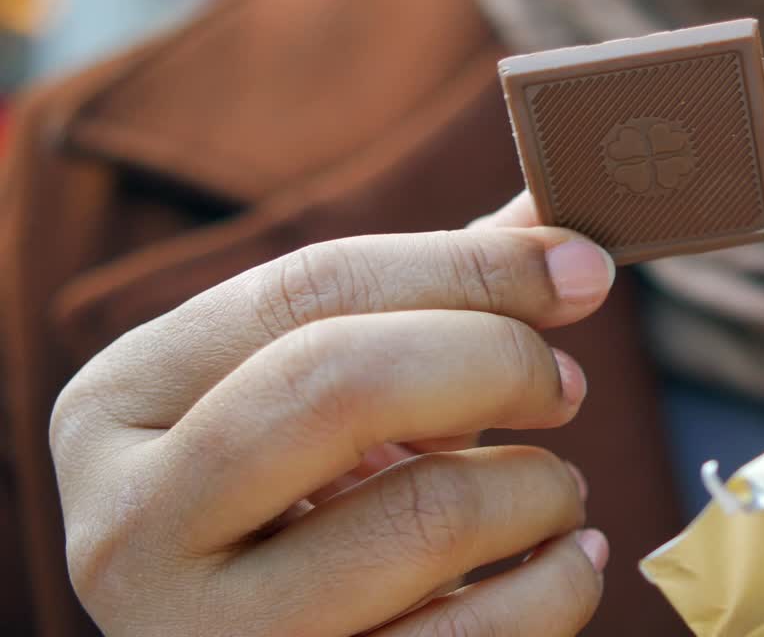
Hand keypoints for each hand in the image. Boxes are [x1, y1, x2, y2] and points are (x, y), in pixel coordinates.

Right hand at [50, 212, 615, 636]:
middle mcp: (133, 524)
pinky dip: (559, 586)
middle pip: (343, 383)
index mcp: (125, 402)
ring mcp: (208, 636)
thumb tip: (560, 225)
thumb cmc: (297, 493)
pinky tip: (567, 559)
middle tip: (565, 385)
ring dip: (538, 489)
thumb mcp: (320, 386)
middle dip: (496, 361)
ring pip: (423, 519)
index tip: (581, 266)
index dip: (468, 268)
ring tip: (556, 490)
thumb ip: (426, 299)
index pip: (310, 289)